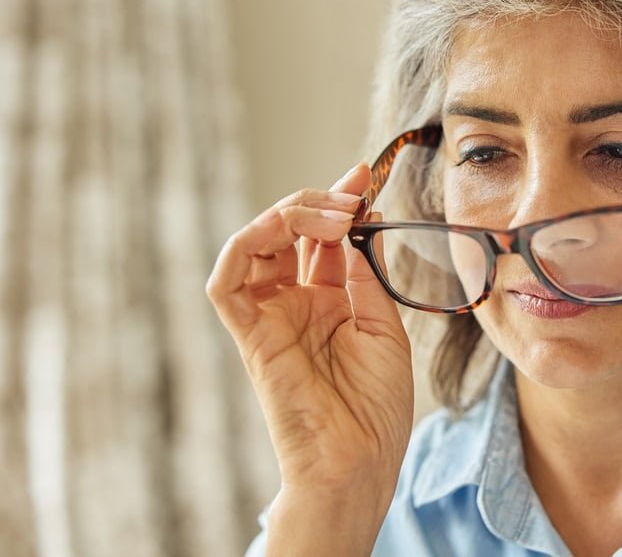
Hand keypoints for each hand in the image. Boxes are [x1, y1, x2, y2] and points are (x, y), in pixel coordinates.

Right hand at [206, 164, 412, 497]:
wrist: (360, 456)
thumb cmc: (377, 404)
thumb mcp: (383, 326)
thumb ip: (362, 276)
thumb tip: (356, 226)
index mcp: (329, 302)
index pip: (322, 239)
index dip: (337, 204)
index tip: (361, 178)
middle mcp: (295, 303)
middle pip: (288, 233)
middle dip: (317, 202)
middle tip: (351, 196)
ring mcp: (269, 315)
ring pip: (254, 244)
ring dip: (287, 215)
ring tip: (332, 214)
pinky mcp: (248, 333)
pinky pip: (226, 281)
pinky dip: (246, 244)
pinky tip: (283, 228)